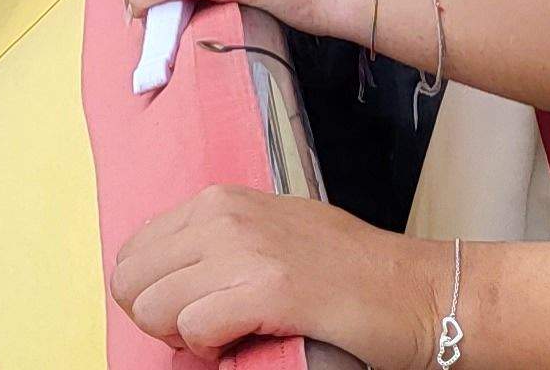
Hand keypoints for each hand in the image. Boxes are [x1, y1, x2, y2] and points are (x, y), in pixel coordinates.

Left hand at [109, 185, 410, 355]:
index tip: (188, 311)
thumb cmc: (351, 272)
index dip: (152, 294)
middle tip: (202, 331)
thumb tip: (170, 279)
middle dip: (156, 317)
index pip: (133, 252)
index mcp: (221, 201)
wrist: (418, 292)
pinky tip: (246, 341)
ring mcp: (244, 250)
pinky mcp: (268, 289)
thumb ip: (219, 245)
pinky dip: (209, 348)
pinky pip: (193, 328)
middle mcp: (225, 216)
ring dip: (181, 336)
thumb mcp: (272, 234)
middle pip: (131, 280)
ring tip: (227, 335)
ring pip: (152, 305)